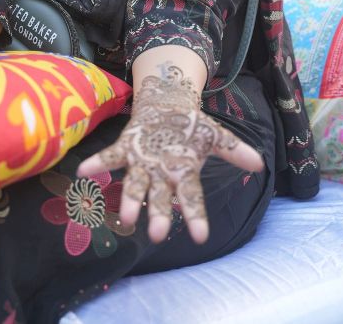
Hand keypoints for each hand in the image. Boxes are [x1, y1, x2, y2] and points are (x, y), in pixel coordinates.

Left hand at [77, 72, 263, 244]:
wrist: (166, 105)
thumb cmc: (189, 127)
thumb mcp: (214, 135)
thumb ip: (233, 149)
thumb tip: (259, 163)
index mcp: (183, 173)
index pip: (192, 198)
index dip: (196, 216)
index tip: (200, 237)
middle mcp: (160, 174)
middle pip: (160, 198)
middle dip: (159, 215)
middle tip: (158, 235)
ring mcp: (141, 162)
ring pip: (135, 184)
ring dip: (130, 199)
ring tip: (126, 217)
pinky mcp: (126, 146)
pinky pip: (110, 157)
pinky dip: (97, 164)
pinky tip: (82, 170)